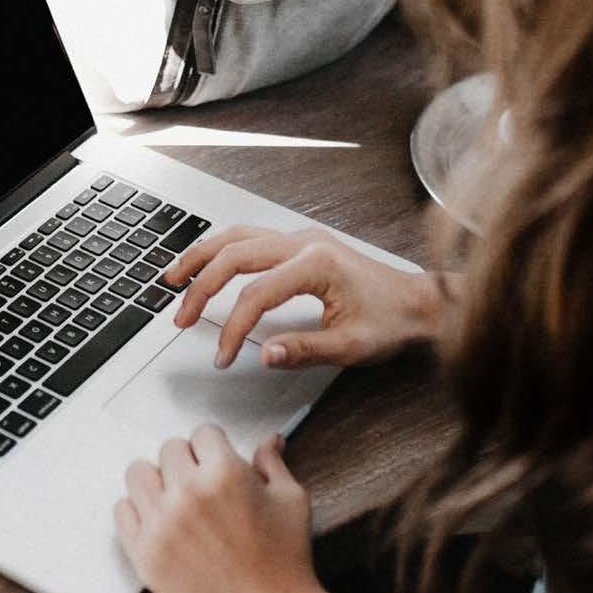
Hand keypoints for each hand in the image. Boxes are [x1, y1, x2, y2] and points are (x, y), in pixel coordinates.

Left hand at [115, 425, 336, 592]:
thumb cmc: (286, 563)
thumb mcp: (291, 501)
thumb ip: (272, 464)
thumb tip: (269, 440)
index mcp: (224, 473)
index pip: (202, 433)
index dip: (214, 448)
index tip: (217, 462)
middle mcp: (187, 493)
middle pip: (169, 449)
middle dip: (188, 462)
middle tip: (201, 485)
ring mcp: (161, 523)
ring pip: (138, 473)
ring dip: (157, 481)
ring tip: (175, 499)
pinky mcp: (144, 553)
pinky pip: (122, 511)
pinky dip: (137, 512)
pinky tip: (159, 521)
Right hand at [165, 225, 450, 369]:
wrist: (419, 302)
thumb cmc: (392, 321)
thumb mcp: (351, 346)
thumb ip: (305, 350)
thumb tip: (264, 354)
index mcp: (316, 264)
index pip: (256, 294)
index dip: (233, 328)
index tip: (223, 356)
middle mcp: (304, 242)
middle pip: (234, 254)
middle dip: (201, 287)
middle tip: (181, 318)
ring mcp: (301, 237)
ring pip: (237, 236)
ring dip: (202, 256)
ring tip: (173, 278)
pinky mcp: (300, 242)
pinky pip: (249, 237)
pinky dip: (221, 249)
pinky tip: (206, 263)